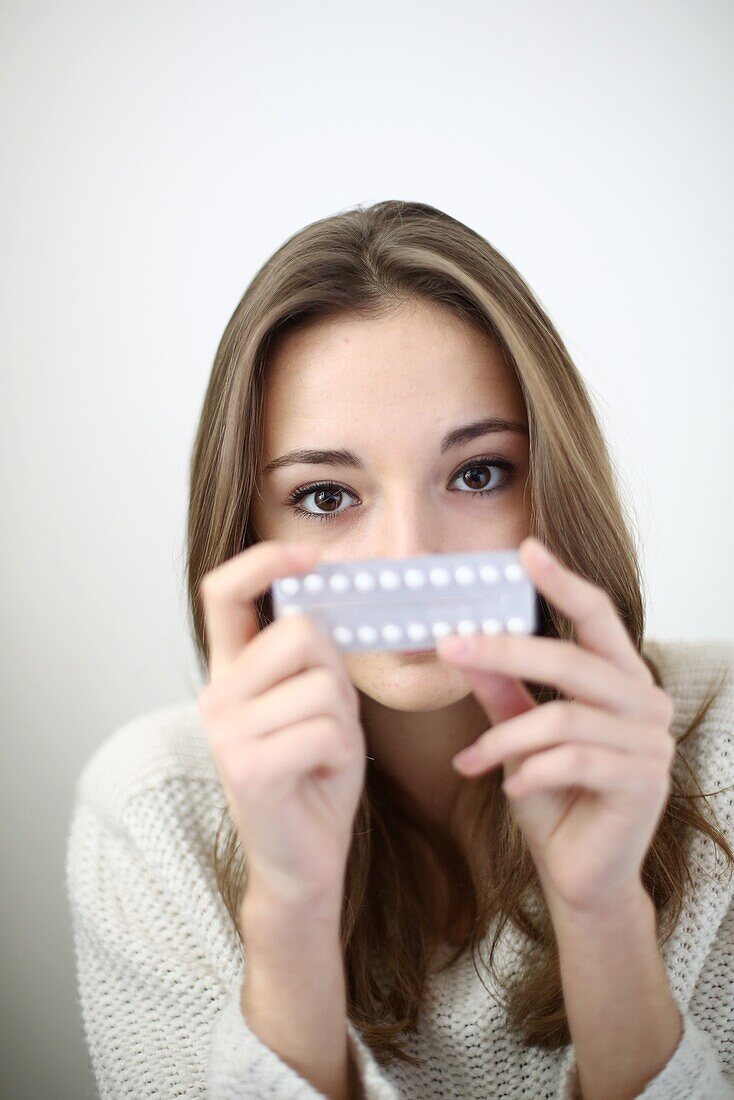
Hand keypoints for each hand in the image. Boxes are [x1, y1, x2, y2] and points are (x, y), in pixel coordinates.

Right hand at [198, 540, 366, 911]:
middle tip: (328, 720)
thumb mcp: (314, 701)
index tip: (310, 556)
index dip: (265, 561)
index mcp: (230, 672)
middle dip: (335, 673)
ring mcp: (227, 732)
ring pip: (323, 685)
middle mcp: (217, 695)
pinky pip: (325, 730)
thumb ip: (307, 655)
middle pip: (298, 632)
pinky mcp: (249, 767)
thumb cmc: (313, 775)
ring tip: (323, 754)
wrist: (302, 860)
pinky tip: (323, 776)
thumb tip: (319, 596)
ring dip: (344, 722)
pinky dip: (343, 753)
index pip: (224, 593)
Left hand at [435, 537, 675, 916]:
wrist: (579, 875)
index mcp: (622, 679)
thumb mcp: (520, 736)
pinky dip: (529, 770)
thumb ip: (503, 690)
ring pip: (565, 716)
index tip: (525, 550)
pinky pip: (575, 760)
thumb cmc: (554, 799)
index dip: (563, 582)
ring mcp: (652, 744)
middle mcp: (647, 703)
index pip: (598, 617)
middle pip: (573, 659)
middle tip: (451, 646)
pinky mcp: (644, 783)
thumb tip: (464, 642)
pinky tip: (506, 787)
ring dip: (505, 738)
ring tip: (468, 760)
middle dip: (505, 650)